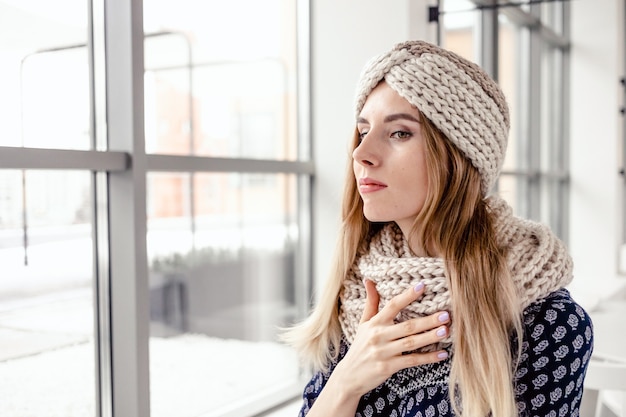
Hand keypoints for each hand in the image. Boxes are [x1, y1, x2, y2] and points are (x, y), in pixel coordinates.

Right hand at [334, 280, 449, 396]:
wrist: (349, 376)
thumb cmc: (359, 347)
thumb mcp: (363, 323)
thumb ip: (370, 302)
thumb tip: (369, 280)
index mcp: (374, 323)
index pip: (392, 305)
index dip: (407, 295)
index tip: (422, 286)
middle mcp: (378, 336)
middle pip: (407, 326)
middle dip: (428, 320)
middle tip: (446, 315)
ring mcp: (383, 352)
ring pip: (411, 343)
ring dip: (430, 337)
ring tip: (446, 330)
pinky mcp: (388, 367)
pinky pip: (411, 360)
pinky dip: (427, 358)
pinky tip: (442, 354)